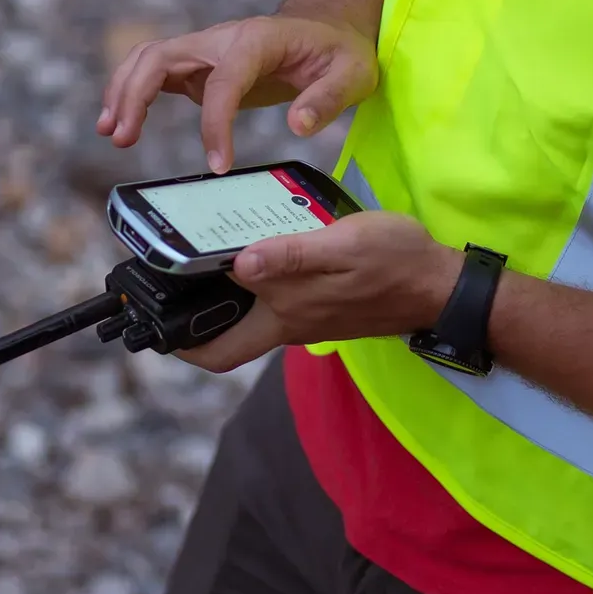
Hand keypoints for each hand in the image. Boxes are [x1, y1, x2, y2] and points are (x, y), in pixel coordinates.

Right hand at [96, 14, 378, 172]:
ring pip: (149, 59)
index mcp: (258, 40)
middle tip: (122, 137)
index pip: (224, 81)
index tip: (218, 163)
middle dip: (137, 94)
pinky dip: (133, 93)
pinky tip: (121, 123)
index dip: (215, 122)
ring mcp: (207, 49)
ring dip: (124, 91)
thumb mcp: (353, 74)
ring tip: (111, 131)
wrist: (329, 27)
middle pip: (163, 56)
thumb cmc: (341, 51)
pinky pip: (157, 73)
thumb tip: (298, 127)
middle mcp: (223, 39)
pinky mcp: (201, 64)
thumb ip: (327, 99)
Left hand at [176, 211, 461, 372]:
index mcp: (285, 314)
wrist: (443, 286)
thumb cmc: (398, 262)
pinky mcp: (324, 309)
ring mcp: (307, 319)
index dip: (178, 339)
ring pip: (250, 321)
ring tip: (205, 258)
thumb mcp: (344, 246)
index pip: (218, 347)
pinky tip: (258, 254)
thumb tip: (239, 264)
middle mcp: (289, 324)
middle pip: (227, 343)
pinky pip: (277, 307)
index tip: (150, 317)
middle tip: (167, 291)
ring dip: (225, 300)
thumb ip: (291, 256)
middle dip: (193, 326)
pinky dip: (257, 288)